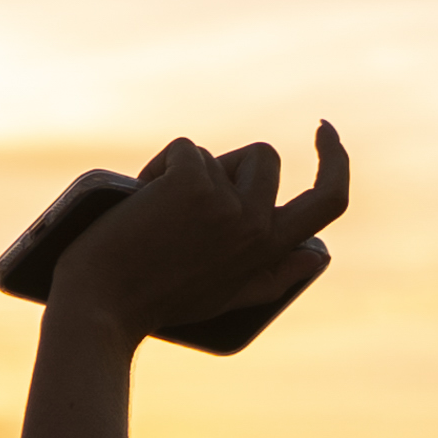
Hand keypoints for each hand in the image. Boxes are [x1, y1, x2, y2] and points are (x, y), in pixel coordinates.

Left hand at [43, 127, 347, 356]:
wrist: (101, 306)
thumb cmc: (159, 301)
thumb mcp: (227, 297)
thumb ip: (276, 277)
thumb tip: (318, 256)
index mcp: (271, 249)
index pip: (331, 199)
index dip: (335, 161)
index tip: (325, 132)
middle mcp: (256, 224)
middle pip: (263, 157)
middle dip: (225, 165)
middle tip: (185, 198)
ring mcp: (225, 204)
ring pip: (215, 156)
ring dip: (185, 173)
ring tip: (156, 212)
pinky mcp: (191, 184)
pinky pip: (184, 149)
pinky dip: (159, 165)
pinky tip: (141, 201)